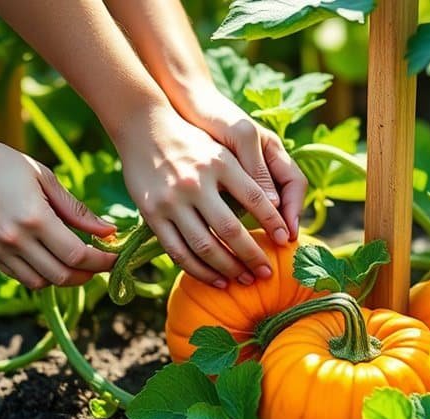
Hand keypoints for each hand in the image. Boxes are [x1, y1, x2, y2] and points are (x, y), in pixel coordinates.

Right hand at [0, 129, 117, 289]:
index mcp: (35, 218)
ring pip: (40, 282)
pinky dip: (39, 274)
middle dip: (87, 275)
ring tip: (75, 263)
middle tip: (99, 264)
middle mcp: (15, 240)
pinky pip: (18, 276)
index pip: (77, 256)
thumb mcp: (44, 178)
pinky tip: (49, 258)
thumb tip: (109, 232)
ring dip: (63, 278)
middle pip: (61, 276)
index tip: (116, 258)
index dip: (101, 262)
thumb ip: (76, 209)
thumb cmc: (0, 162)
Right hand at [115, 106, 293, 287]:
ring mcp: (171, 201)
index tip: (285, 240)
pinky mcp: (152, 215)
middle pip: (231, 229)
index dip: (273, 222)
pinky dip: (200, 271)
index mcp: (219, 163)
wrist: (144, 128)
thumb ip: (250, 175)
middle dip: (253, 255)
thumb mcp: (224, 149)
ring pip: (204, 246)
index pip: (255, 199)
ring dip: (229, 268)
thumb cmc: (194, 142)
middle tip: (267, 272)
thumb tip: (277, 207)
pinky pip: (178, 252)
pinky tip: (218, 279)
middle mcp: (195, 183)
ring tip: (246, 280)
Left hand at [178, 88, 307, 241]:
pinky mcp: (225, 181)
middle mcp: (264, 165)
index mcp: (273, 152)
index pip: (295, 184)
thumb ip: (256, 167)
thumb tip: (274, 205)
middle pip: (284, 200)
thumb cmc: (214, 114)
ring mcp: (246, 173)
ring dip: (262, 227)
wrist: (183, 104)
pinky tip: (231, 235)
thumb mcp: (239, 137)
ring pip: (263, 207)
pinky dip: (240, 221)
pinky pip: (240, 206)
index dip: (295, 209)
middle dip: (282, 224)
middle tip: (275, 247)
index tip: (287, 233)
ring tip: (256, 247)